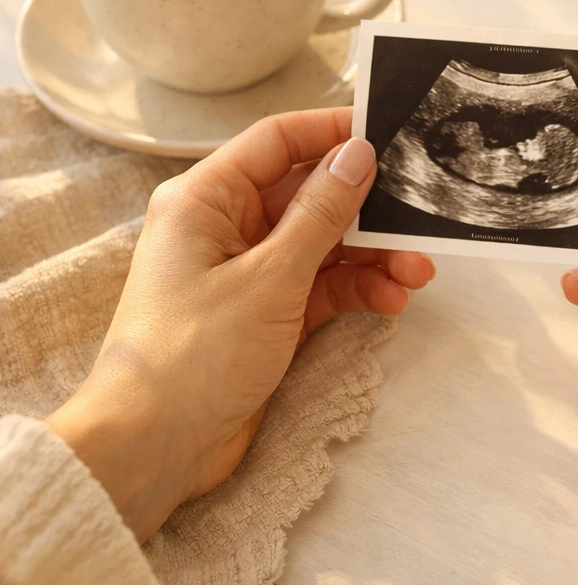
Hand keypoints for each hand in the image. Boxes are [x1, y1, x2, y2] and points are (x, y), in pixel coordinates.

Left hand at [46, 108, 434, 541]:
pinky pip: (321, 284)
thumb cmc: (196, 352)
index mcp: (207, 198)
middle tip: (418, 213)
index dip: (332, 131)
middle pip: (309, 195)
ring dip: (371, 256)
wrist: (152, 453)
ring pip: (323, 243)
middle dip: (366, 209)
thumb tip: (359, 153)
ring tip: (418, 272)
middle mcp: (228, 225)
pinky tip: (392, 301)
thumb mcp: (269, 277)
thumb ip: (321, 213)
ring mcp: (249, 270)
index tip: (389, 131)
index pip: (277, 142)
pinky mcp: (267, 311)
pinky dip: (356, 290)